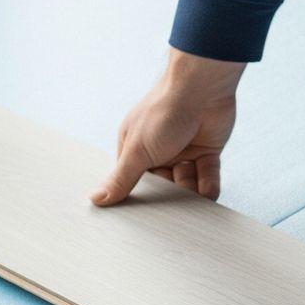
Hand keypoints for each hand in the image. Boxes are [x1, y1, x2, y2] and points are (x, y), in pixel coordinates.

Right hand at [91, 49, 245, 204]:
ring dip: (190, 194)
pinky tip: (207, 198)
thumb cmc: (164, 110)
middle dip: (168, 197)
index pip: (134, 180)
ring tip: (192, 208)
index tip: (143, 217)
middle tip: (171, 216)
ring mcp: (184, 150)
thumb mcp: (138, 151)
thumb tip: (96, 198)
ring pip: (187, 183)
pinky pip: (208, 176)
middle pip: (163, 185)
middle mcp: (159, 150)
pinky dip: (208, 187)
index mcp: (135, 147)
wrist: (202, 88)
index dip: (139, 196)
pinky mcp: (207, 151)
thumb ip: (121, 178)